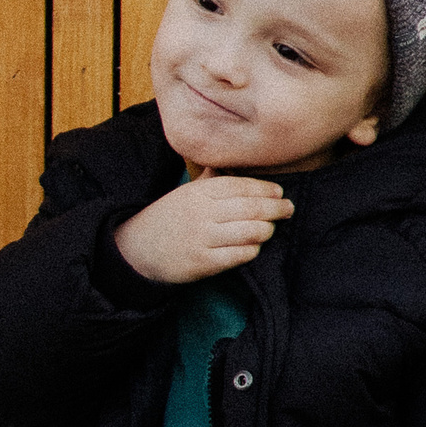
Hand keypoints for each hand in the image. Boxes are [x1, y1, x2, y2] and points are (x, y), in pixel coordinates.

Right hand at [112, 172, 295, 284]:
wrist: (137, 248)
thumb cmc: (168, 217)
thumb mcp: (186, 193)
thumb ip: (210, 180)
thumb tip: (235, 164)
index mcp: (199, 192)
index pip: (241, 186)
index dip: (265, 189)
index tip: (280, 192)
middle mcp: (202, 213)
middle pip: (250, 208)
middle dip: (275, 209)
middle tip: (288, 210)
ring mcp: (202, 238)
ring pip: (249, 232)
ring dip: (266, 230)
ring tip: (272, 229)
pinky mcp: (203, 262)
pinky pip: (238, 255)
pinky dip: (252, 250)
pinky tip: (255, 247)